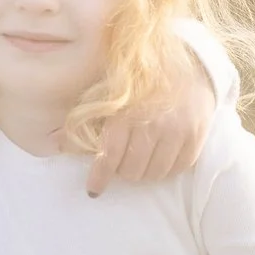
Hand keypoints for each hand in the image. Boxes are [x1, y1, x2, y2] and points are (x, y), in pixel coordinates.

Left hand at [86, 40, 215, 194]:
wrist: (189, 64)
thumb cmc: (143, 81)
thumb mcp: (112, 94)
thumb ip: (86, 119)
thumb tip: (57, 143)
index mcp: (126, 112)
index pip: (109, 157)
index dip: (99, 177)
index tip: (93, 190)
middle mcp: (153, 123)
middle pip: (132, 171)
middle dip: (123, 171)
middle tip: (122, 162)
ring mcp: (177, 130)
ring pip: (154, 174)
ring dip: (144, 172)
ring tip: (141, 159)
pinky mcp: (196, 135)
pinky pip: (178, 169)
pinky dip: (167, 169)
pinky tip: (160, 158)